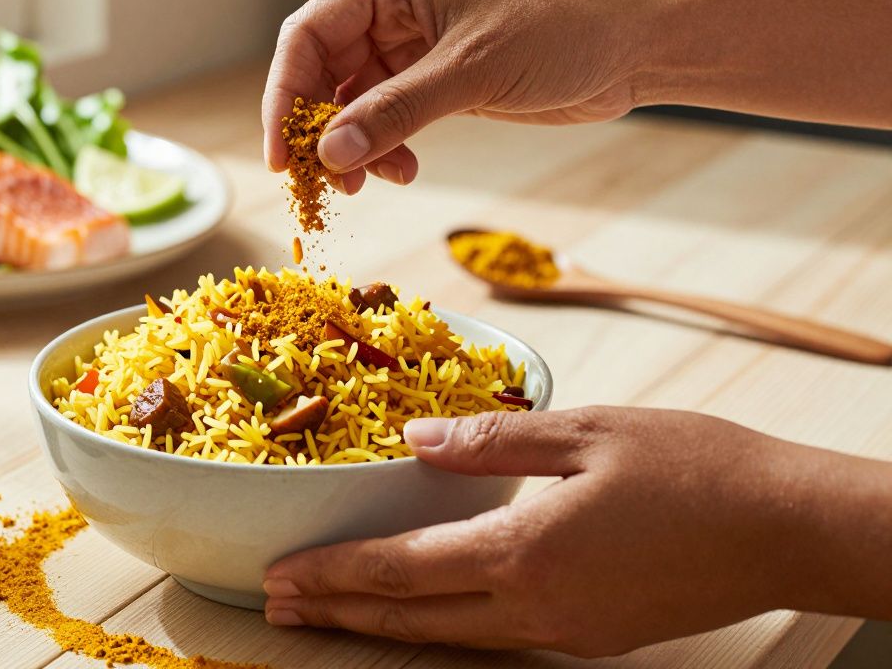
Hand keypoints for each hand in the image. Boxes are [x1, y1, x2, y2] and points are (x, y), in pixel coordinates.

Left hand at [262, 406, 891, 656]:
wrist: (789, 528)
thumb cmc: (697, 468)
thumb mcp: (589, 431)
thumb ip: (493, 439)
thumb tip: (415, 439)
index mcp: (527, 552)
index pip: (403, 570)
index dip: (336, 573)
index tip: (282, 574)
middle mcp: (537, 607)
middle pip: (413, 618)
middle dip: (339, 610)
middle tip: (278, 605)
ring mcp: (566, 632)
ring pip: (451, 636)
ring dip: (383, 622)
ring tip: (329, 613)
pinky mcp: (593, 637)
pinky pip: (496, 636)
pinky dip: (442, 625)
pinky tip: (423, 610)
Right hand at [263, 0, 654, 192]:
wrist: (636, 44)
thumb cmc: (563, 28)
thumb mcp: (471, 71)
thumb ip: (396, 112)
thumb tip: (330, 155)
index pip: (309, 33)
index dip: (285, 94)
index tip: (283, 154)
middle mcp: (396, 9)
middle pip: (324, 70)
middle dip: (320, 128)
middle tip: (324, 183)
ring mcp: (417, 46)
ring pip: (354, 101)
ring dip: (354, 145)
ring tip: (368, 183)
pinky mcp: (440, 80)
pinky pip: (389, 118)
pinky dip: (386, 147)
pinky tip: (402, 170)